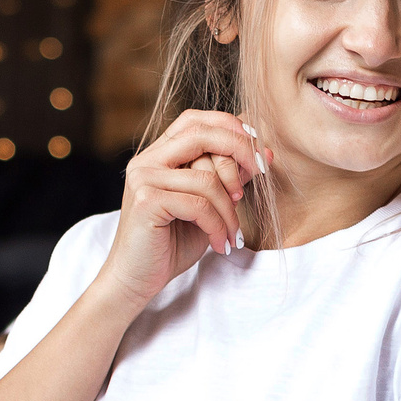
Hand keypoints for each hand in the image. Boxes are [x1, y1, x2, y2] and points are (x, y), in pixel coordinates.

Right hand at [97, 109, 263, 309]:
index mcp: (159, 155)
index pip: (196, 120)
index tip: (259, 154)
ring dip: (230, 210)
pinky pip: (198, 204)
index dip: (231, 128)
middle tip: (262, 173)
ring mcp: (144, 178)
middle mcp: (147, 161)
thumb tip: (264, 152)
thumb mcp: (208, 206)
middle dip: (240, 151)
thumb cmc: (171, 244)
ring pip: (207, 178)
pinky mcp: (146, 201)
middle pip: (201, 134)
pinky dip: (217, 225)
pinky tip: (220, 244)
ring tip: (232, 234)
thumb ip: (227, 178)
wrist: (136, 280)